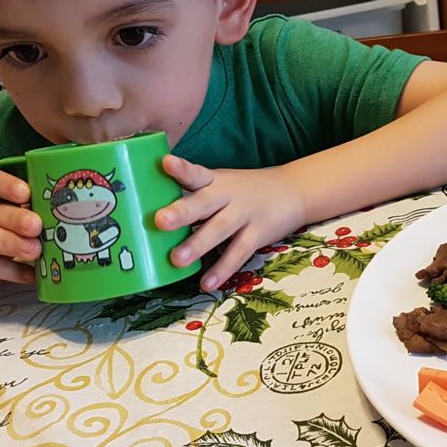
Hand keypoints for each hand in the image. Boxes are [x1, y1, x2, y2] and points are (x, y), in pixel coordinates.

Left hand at [156, 155, 305, 291]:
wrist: (292, 191)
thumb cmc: (244, 190)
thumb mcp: (222, 183)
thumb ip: (194, 196)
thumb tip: (154, 215)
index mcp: (215, 180)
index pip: (196, 172)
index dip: (181, 169)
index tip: (165, 163)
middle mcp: (228, 195)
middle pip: (204, 202)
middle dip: (182, 212)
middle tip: (160, 220)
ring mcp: (244, 214)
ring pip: (219, 230)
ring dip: (198, 245)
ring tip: (177, 260)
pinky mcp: (258, 234)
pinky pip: (238, 253)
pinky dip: (223, 269)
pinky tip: (207, 283)